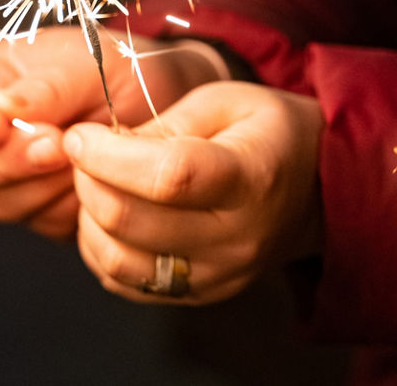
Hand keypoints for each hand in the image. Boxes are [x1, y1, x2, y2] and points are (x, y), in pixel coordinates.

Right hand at [0, 26, 227, 239]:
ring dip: (38, 186)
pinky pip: (38, 223)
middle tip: (55, 144)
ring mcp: (10, 174)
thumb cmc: (122, 68)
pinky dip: (66, 206)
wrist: (169, 104)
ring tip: (80, 158)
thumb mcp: (87, 63)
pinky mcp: (42, 208)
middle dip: (5, 160)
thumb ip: (44, 89)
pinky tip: (92, 180)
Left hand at [66, 81, 323, 304]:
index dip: (109, 156)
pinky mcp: (198, 295)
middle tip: (85, 152)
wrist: (316, 191)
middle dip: (87, 179)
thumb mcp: (226, 101)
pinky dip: (98, 248)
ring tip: (95, 183)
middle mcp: (235, 238)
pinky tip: (107, 215)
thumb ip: (165, 122)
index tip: (81, 135)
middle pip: (131, 221)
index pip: (168, 177)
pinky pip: (124, 283)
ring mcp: (217, 275)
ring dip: (87, 217)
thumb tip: (103, 146)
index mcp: (249, 178)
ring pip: (118, 260)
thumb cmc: (266, 135)